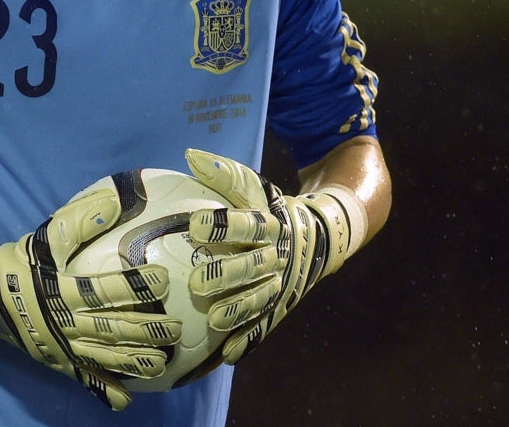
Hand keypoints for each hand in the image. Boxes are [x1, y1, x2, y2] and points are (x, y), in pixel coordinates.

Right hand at [0, 177, 182, 409]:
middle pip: (108, 328)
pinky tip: (126, 398)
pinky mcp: (58, 362)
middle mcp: (62, 322)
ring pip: (102, 356)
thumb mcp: (43, 237)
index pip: (100, 289)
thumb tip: (114, 199)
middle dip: (144, 329)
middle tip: (175, 327)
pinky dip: (103, 390)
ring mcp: (60, 347)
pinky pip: (83, 378)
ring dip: (133, 360)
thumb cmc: (22, 263)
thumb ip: (78, 221)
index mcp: (59, 290)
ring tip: (163, 362)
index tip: (162, 279)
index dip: (132, 286)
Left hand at [182, 149, 366, 363]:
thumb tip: (189, 155)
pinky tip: (228, 353)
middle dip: (226, 274)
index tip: (195, 223)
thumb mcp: (253, 188)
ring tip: (213, 319)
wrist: (318, 237)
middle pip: (251, 265)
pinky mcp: (278, 308)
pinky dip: (248, 339)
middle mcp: (276, 256)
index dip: (223, 223)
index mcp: (269, 224)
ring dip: (237, 311)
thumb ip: (223, 173)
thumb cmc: (269, 208)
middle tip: (196, 283)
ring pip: (259, 299)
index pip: (247, 222)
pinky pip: (264, 326)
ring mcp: (279, 284)